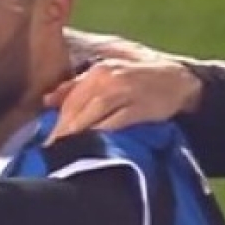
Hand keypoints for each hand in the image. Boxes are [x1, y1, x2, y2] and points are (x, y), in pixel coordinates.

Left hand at [44, 59, 201, 143]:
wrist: (180, 81)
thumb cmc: (139, 79)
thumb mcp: (108, 75)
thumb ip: (77, 86)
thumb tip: (47, 100)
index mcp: (97, 71)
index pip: (69, 99)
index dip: (55, 121)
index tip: (44, 140)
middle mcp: (107, 78)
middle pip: (76, 108)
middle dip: (61, 131)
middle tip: (50, 152)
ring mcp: (124, 92)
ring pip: (91, 116)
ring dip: (76, 135)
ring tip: (65, 153)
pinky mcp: (139, 108)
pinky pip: (114, 124)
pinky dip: (100, 136)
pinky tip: (91, 148)